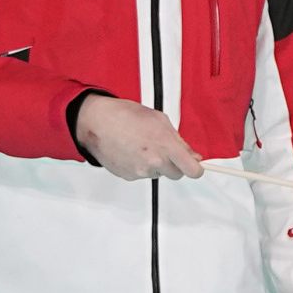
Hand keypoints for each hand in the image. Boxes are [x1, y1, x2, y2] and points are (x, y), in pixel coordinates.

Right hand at [75, 94, 202, 180]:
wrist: (97, 122)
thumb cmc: (125, 116)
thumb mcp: (160, 121)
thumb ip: (180, 141)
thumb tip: (193, 156)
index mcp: (166, 146)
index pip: (192, 170)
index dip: (196, 169)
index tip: (195, 167)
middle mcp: (154, 162)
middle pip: (177, 174)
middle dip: (175, 165)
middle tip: (164, 151)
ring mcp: (140, 171)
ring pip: (158, 174)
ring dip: (156, 165)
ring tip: (143, 147)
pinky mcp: (128, 176)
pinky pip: (142, 174)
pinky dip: (140, 166)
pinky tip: (132, 152)